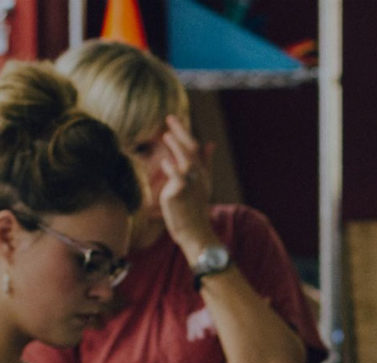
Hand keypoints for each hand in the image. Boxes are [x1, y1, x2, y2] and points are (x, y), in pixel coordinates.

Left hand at [156, 115, 217, 252]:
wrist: (194, 231)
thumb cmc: (194, 209)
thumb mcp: (203, 184)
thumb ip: (205, 163)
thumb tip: (211, 143)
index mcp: (201, 173)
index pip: (194, 147)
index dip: (184, 132)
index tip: (172, 119)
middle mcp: (198, 176)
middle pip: (192, 149)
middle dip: (181, 132)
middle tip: (170, 117)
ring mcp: (190, 184)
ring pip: (186, 160)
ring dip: (177, 146)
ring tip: (167, 135)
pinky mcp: (181, 193)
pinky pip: (177, 178)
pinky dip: (172, 168)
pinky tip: (165, 161)